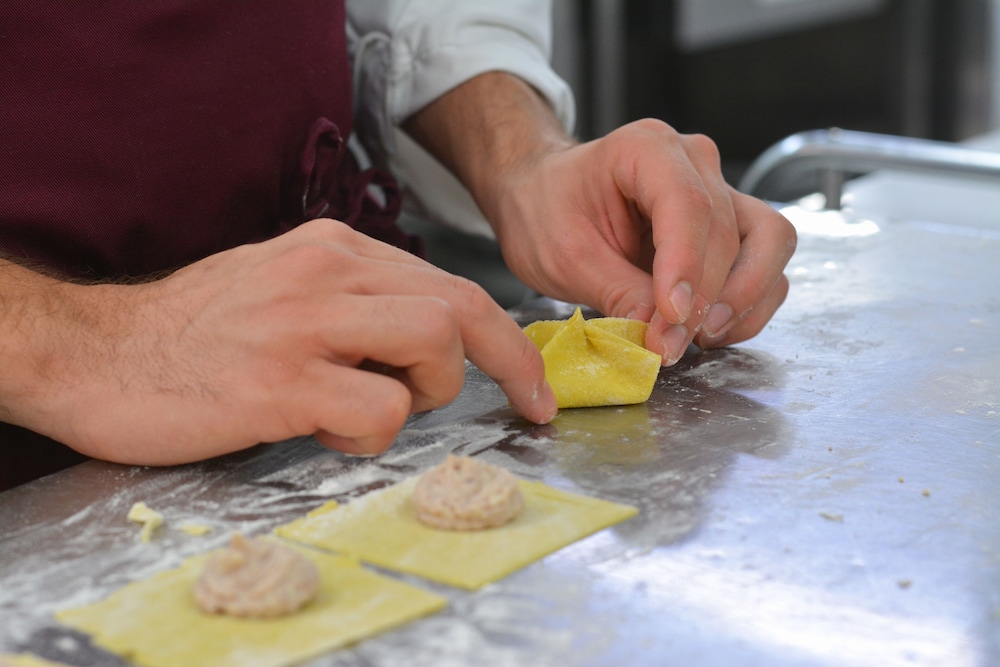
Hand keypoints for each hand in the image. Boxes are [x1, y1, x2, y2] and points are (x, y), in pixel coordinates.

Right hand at [1, 220, 555, 464]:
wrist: (96, 352)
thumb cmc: (194, 333)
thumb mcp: (283, 290)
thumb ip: (354, 304)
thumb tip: (427, 338)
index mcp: (333, 251)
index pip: (449, 286)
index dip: (507, 339)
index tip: (531, 384)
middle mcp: (326, 273)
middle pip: (458, 307)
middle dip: (505, 363)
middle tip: (518, 405)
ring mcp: (304, 324)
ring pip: (433, 342)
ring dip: (427, 392)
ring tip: (370, 409)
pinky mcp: (279, 381)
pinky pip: (379, 409)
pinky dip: (373, 435)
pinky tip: (328, 433)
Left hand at [488, 119, 796, 363]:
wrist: (543, 197)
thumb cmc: (546, 210)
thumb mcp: (565, 257)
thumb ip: (617, 292)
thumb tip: (662, 336)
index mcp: (645, 149)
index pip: (687, 205)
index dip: (686, 266)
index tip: (672, 317)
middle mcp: (694, 162)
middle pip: (729, 231)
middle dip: (706, 298)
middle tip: (670, 345)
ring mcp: (719, 190)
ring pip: (769, 242)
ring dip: (743, 299)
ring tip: (698, 338)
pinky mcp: (729, 225)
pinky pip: (765, 263)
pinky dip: (747, 304)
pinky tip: (708, 330)